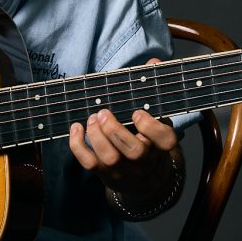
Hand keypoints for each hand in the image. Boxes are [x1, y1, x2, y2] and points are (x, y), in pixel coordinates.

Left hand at [67, 60, 177, 194]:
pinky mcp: (104, 173)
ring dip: (97, 136)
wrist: (143, 178)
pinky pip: (89, 164)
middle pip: (135, 152)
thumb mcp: (156, 117)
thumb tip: (153, 62)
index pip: (165, 140)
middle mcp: (145, 160)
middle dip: (116, 131)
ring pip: (111, 159)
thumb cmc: (147, 139)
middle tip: (104, 113)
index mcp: (161, 144)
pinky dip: (78, 146)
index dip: (151, 127)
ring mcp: (124, 169)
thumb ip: (153, 89)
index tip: (137, 113)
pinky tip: (76, 128)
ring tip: (92, 118)